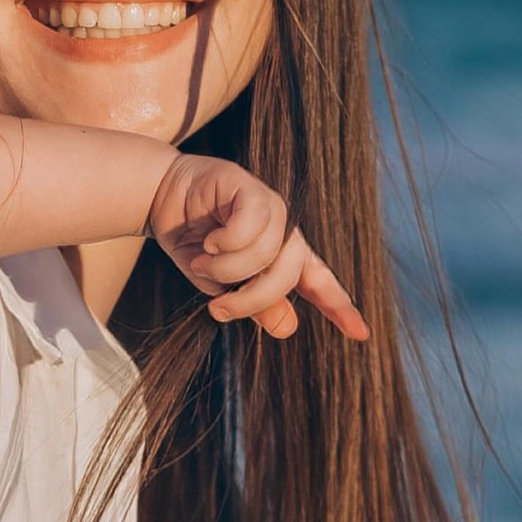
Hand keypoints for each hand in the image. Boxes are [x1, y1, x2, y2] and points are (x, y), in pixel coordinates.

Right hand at [147, 155, 370, 343]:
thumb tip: (288, 327)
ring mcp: (270, 207)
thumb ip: (254, 303)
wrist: (160, 199)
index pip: (317, 282)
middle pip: (289, 273)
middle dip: (253, 298)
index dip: (339, 306)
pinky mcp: (250, 187)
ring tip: (203, 264)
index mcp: (282, 255)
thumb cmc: (193, 242)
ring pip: (267, 252)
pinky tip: (207, 241)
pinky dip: (223, 244)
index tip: (361, 333)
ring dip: (227, 271)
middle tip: (218, 309)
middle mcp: (283, 230)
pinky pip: (250, 227)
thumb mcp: (222, 285)